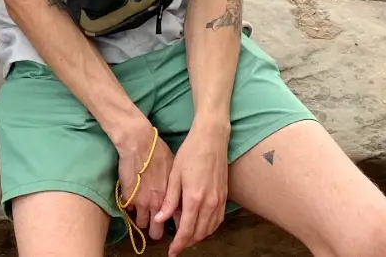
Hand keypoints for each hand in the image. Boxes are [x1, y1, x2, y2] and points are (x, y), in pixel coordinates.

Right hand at [114, 120, 174, 240]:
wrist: (139, 143)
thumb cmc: (159, 152)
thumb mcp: (174, 171)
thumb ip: (175, 189)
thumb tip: (177, 198)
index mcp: (171, 198)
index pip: (175, 223)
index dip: (174, 229)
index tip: (171, 225)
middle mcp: (157, 205)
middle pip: (156, 232)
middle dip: (156, 231)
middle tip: (156, 225)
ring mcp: (141, 203)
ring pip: (141, 225)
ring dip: (143, 220)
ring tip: (143, 213)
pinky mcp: (128, 198)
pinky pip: (130, 211)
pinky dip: (132, 207)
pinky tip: (133, 200)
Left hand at [155, 124, 228, 256]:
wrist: (211, 138)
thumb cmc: (190, 153)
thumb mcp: (175, 175)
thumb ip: (169, 200)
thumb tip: (161, 219)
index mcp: (194, 198)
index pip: (186, 230)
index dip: (178, 244)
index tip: (171, 252)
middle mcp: (210, 203)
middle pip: (199, 233)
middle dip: (187, 243)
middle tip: (176, 246)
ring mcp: (219, 200)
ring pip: (209, 229)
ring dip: (198, 237)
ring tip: (186, 238)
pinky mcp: (224, 196)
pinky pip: (217, 220)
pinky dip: (208, 228)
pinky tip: (200, 226)